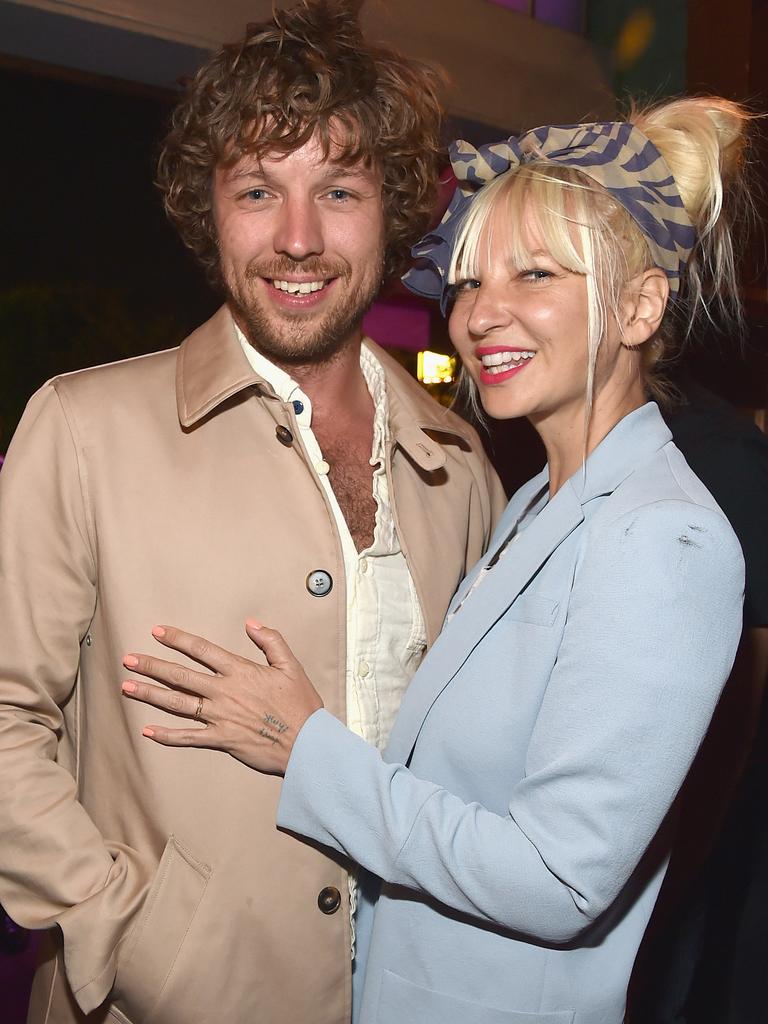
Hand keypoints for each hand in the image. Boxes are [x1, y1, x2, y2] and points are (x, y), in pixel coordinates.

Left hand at [121, 621, 322, 774]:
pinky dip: (167, 735)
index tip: (157, 632)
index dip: (177, 639)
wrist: (306, 743)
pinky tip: (148, 731)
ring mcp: (220, 717)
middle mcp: (224, 692)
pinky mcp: (221, 740)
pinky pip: (188, 737)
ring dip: (150, 694)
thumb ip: (271, 641)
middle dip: (151, 666)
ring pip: (177, 703)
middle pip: (180, 675)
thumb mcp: (291, 666)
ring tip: (127, 687)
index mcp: (240, 671)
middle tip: (128, 659)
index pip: (202, 650)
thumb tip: (251, 623)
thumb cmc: (300, 705)